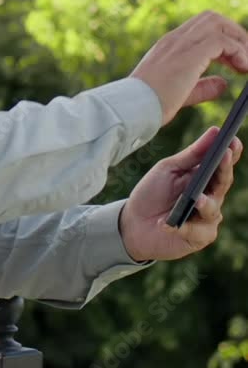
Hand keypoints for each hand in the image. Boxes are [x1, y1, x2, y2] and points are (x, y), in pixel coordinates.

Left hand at [119, 127, 242, 261]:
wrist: (133, 224)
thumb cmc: (152, 193)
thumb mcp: (169, 169)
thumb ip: (192, 154)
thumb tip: (215, 131)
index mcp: (203, 177)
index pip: (223, 163)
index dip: (231, 152)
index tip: (233, 139)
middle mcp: (210, 197)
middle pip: (223, 183)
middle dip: (225, 169)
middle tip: (224, 155)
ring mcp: (207, 218)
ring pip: (213, 208)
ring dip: (205, 203)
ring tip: (197, 198)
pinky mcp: (200, 237)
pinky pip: (200, 231)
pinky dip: (184, 227)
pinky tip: (169, 224)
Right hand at [130, 11, 247, 125]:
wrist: (133, 107)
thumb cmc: (149, 104)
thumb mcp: (182, 93)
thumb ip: (203, 87)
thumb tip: (223, 84)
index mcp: (169, 45)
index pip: (201, 27)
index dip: (223, 38)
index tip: (234, 61)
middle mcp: (175, 39)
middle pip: (213, 18)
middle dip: (234, 33)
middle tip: (245, 58)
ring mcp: (181, 43)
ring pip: (219, 24)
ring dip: (239, 41)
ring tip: (246, 64)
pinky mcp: (190, 54)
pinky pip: (223, 42)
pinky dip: (238, 52)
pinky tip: (242, 68)